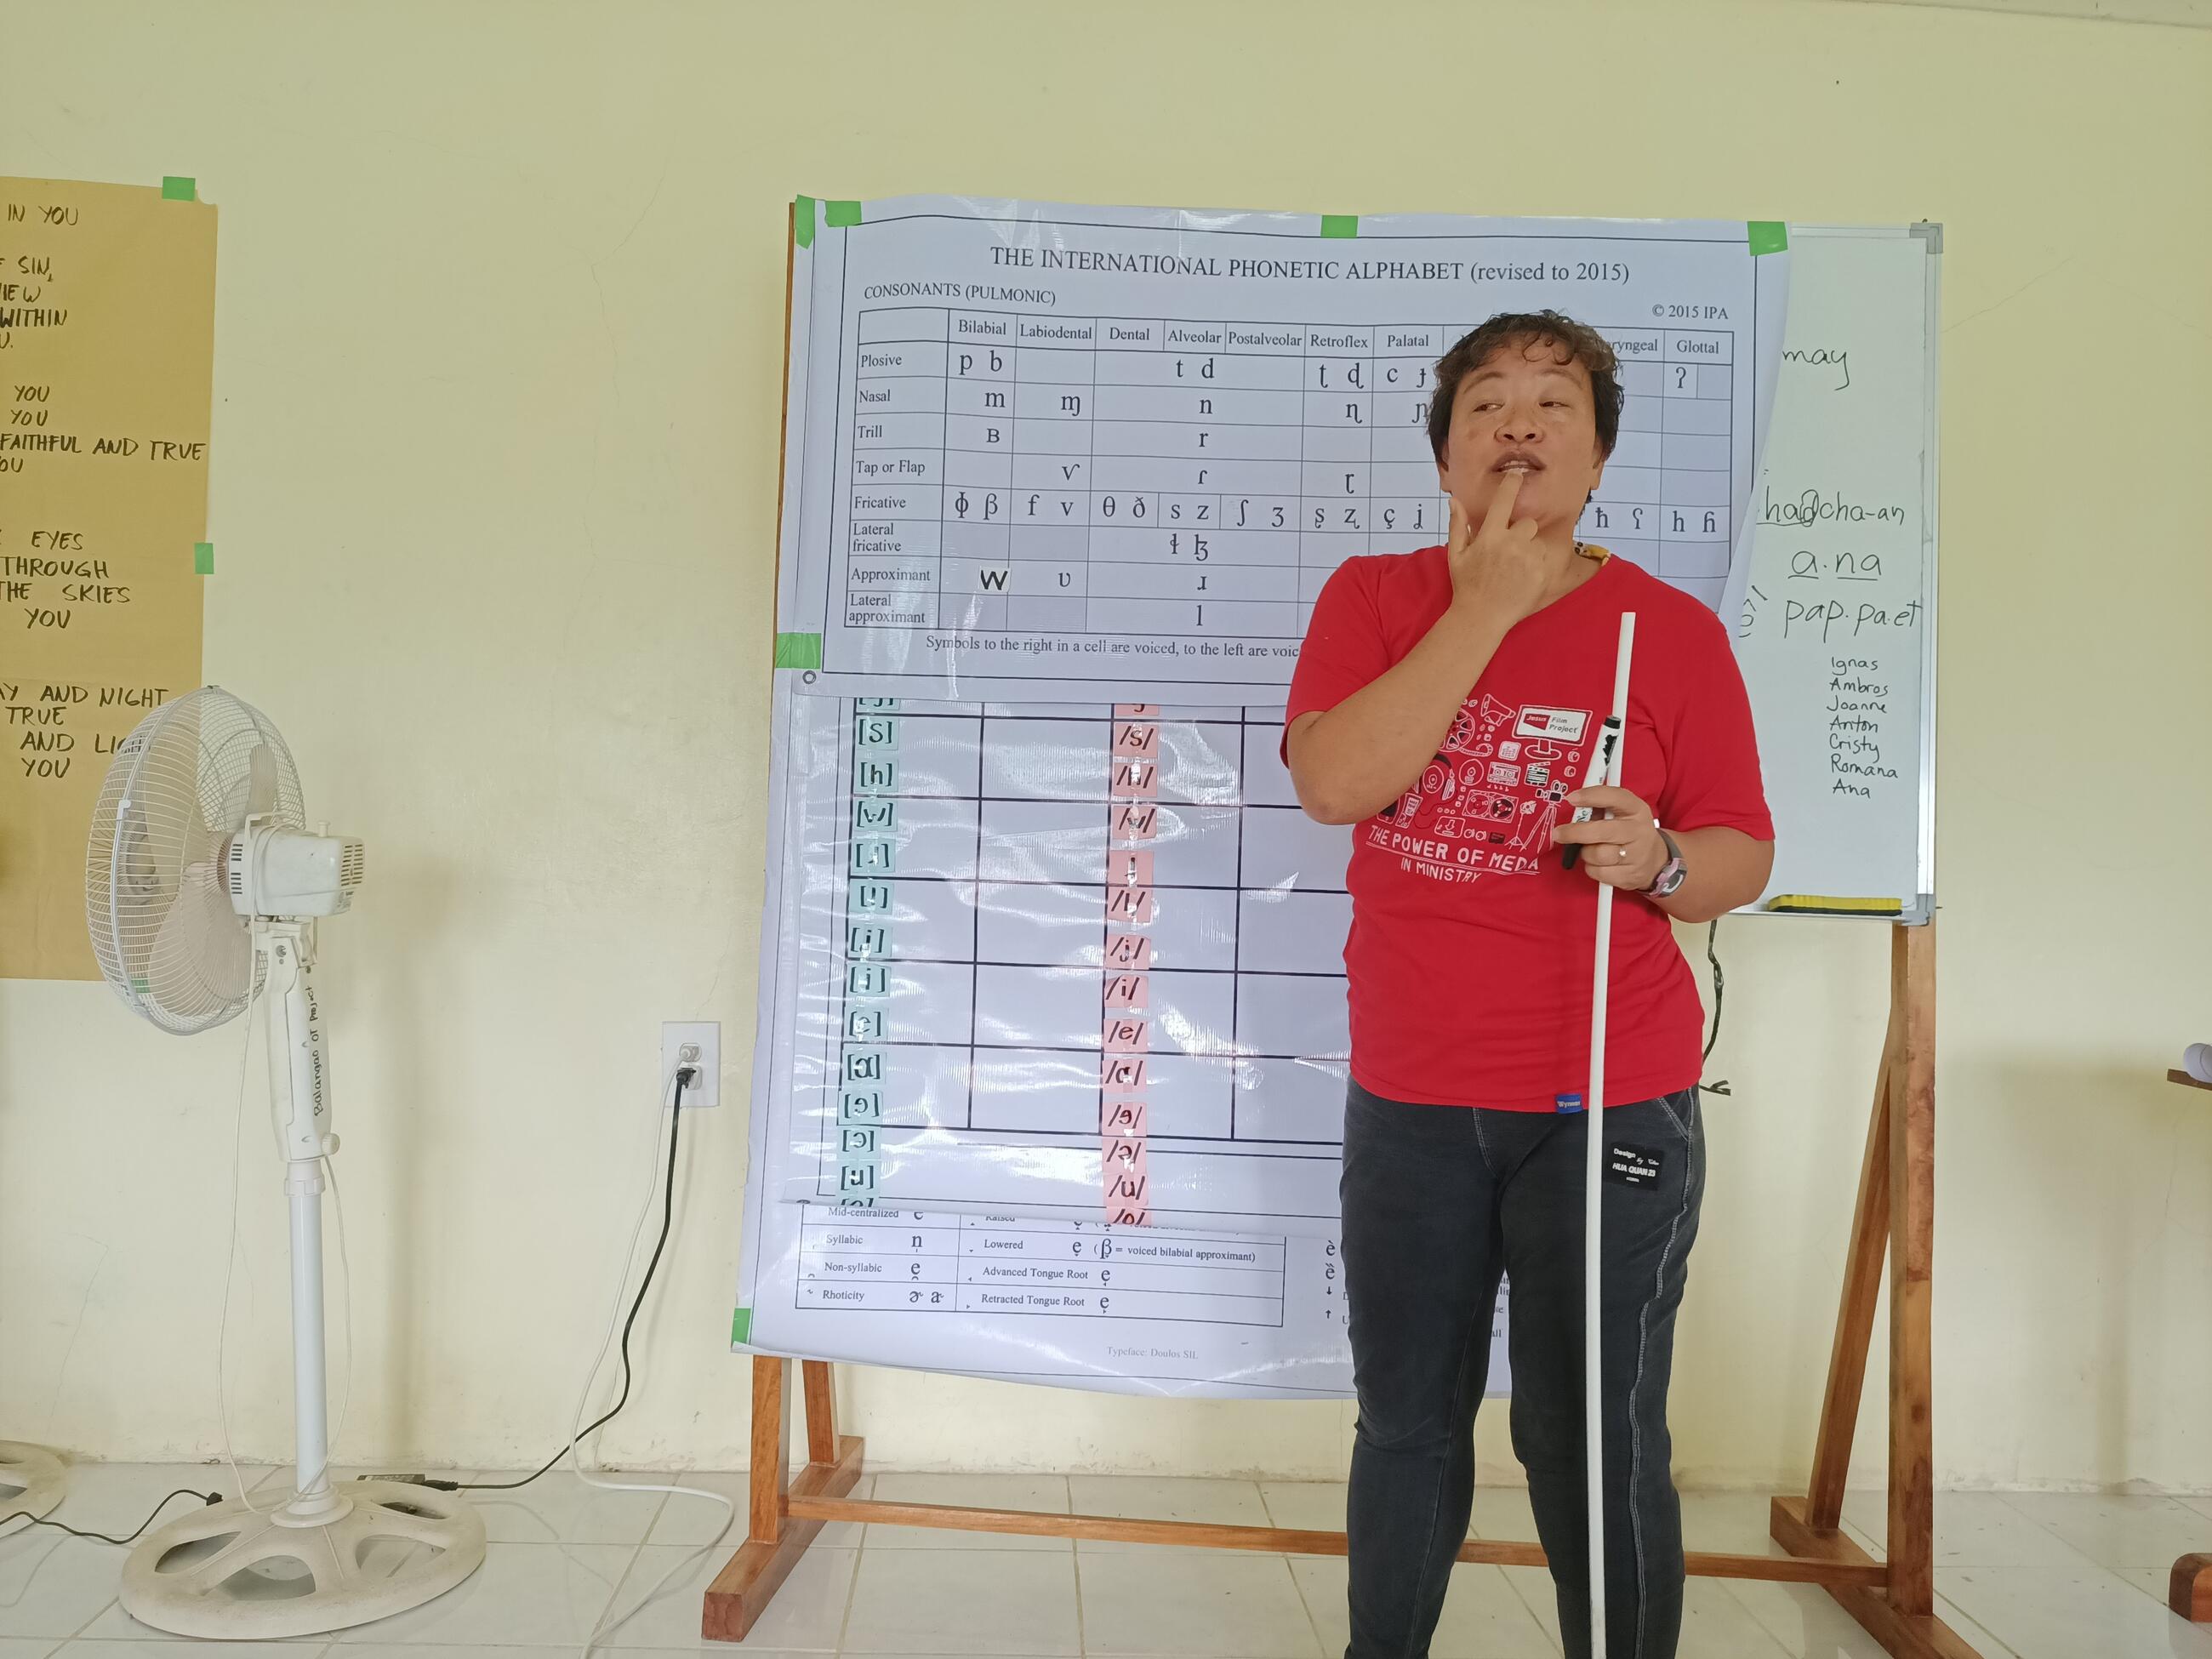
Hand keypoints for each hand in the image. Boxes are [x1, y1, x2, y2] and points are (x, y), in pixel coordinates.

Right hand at [1445, 474, 1548, 628]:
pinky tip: (1523, 579)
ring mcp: (1528, 559)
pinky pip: (1545, 559)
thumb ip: (1458, 526)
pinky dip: (1537, 566)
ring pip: (1537, 542)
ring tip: (1516, 569)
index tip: (1517, 475)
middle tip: (1510, 552)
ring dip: (1530, 550)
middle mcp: (1510, 544)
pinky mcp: (1541, 573)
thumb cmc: (1466, 585)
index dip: (1511, 484)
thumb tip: (1455, 500)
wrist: (1481, 617)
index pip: (1503, 501)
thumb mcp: (1456, 555)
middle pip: (1528, 523)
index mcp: (1489, 536)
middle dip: (1521, 533)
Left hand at [1552, 785, 1667, 890]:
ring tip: (1590, 850)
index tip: (1572, 798)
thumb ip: (1601, 808)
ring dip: (1585, 853)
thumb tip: (1574, 807)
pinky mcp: (1629, 876)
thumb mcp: (1623, 814)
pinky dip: (1591, 868)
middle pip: (1601, 832)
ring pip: (1596, 854)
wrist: (1656, 862)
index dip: (1591, 796)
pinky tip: (1598, 863)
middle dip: (1575, 832)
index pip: (1615, 798)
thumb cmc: (1629, 833)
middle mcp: (1639, 831)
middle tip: (1559, 833)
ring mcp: (1636, 855)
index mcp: (1637, 810)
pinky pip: (1597, 872)